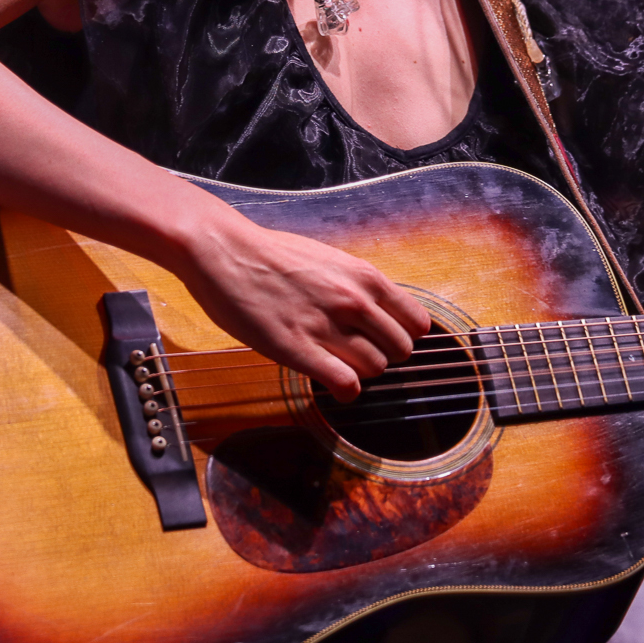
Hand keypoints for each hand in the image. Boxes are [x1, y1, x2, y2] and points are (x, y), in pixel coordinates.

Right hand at [177, 211, 432, 401]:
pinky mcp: (298, 350)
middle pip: (400, 351)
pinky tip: (331, 382)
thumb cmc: (273, 255)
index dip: (403, 335)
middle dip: (384, 357)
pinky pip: (345, 384)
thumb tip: (378, 313)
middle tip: (358, 354)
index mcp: (365, 278)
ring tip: (338, 365)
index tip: (384, 339)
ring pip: (375, 370)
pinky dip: (344, 391)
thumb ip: (357, 287)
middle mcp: (354, 302)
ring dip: (361, 372)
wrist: (225, 251)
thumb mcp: (330, 261)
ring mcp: (327, 326)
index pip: (417, 323)